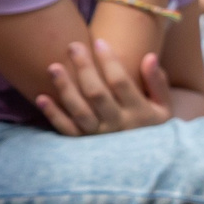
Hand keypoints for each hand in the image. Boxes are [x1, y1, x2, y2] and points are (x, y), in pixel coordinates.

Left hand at [35, 38, 173, 135]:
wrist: (147, 161)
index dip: (109, 61)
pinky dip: (53, 115)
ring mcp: (99, 136)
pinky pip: (67, 129)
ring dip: (65, 88)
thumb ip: (157, 83)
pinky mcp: (84, 144)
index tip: (99, 42)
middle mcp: (118, 124)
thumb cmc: (152, 126)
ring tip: (53, 67)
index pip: (121, 82)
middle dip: (84, 68)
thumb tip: (149, 57)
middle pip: (96, 93)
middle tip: (73, 46)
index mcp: (138, 112)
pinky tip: (41, 97)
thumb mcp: (163, 106)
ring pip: (79, 111)